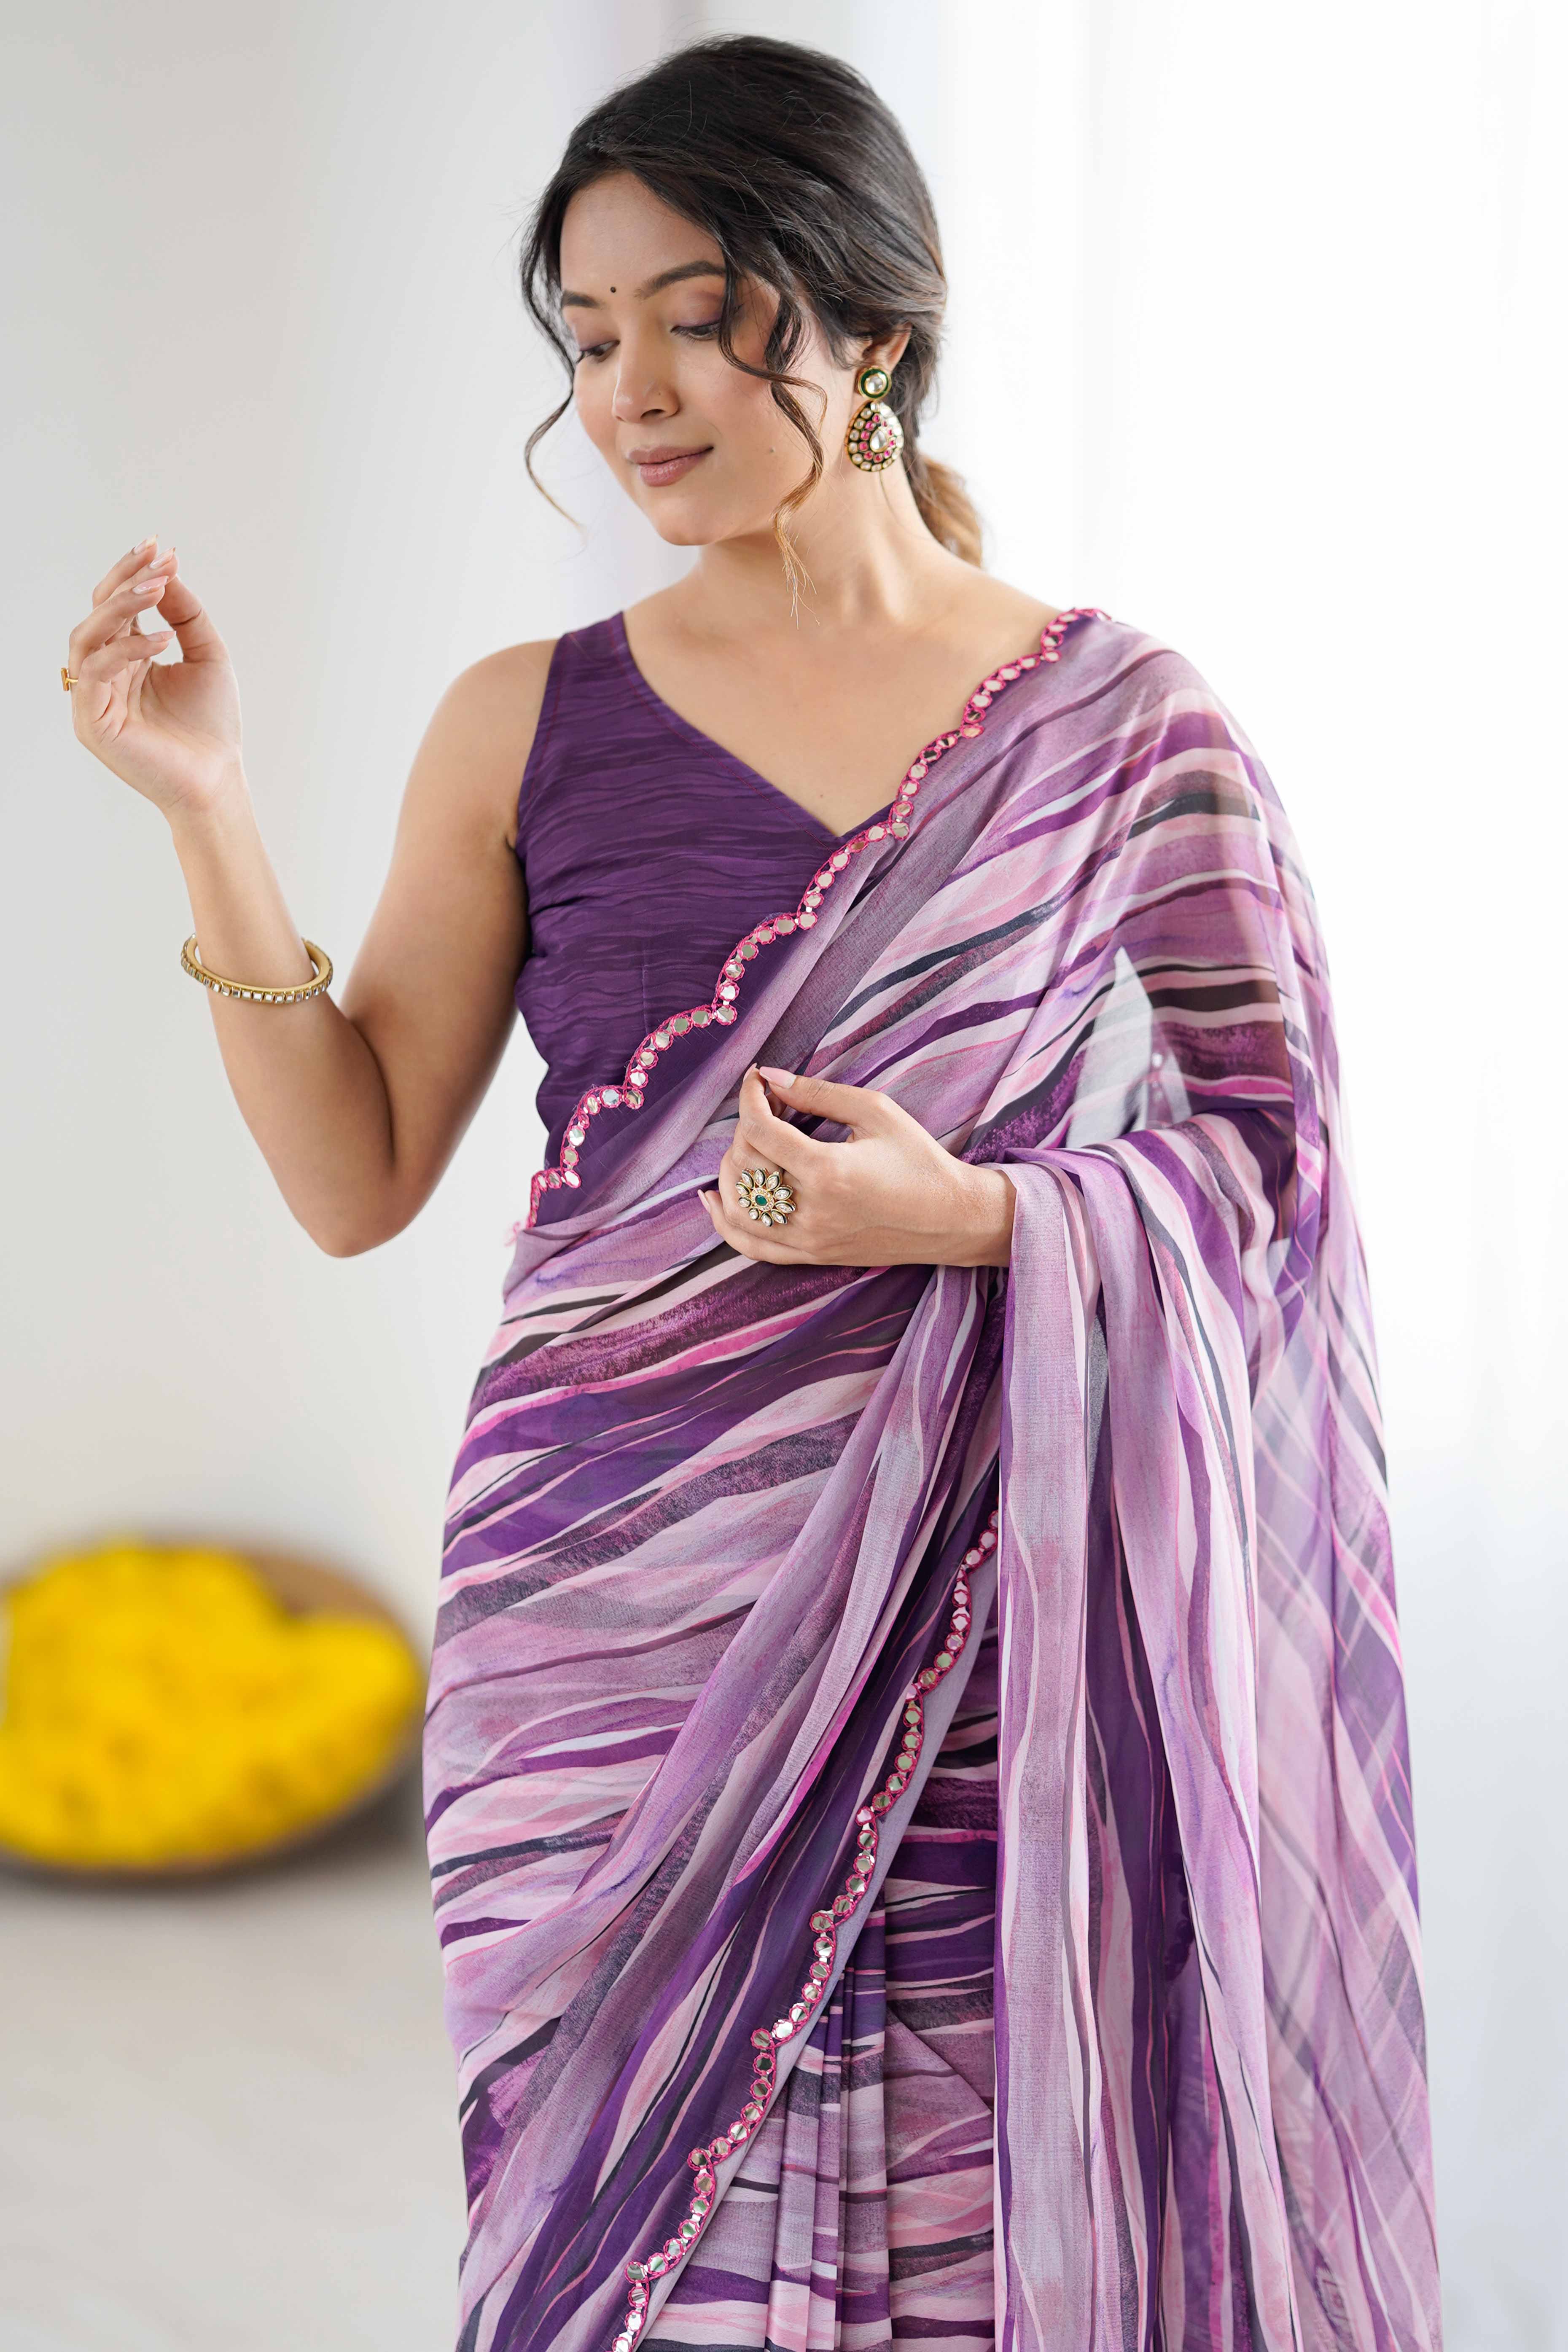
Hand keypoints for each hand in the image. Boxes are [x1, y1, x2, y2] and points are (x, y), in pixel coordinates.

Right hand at [66, 538, 244, 821]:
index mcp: (126, 659)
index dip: (134, 573)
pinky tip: (163, 639)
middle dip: (126, 580)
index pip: (117, 605)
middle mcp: (104, 674)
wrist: (217, 781)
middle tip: (157, 559)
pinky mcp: (92, 721)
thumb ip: (186, 615)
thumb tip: (166, 573)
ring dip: (121, 605)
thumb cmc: (212, 727)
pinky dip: (126, 648)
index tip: (161, 547)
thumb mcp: (206, 656)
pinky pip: (95, 670)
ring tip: (157, 587)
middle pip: (97, 612)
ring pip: (88, 635)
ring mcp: (93, 698)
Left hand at [700, 1067, 1014, 1268]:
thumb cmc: (919, 1159)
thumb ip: (818, 1093)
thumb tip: (769, 1076)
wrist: (951, 1217)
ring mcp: (808, 1239)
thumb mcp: (875, 1111)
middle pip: (745, 1164)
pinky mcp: (811, 1256)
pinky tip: (713, 1199)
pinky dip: (725, 1222)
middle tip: (767, 1108)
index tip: (755, 1080)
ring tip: (745, 1146)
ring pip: (738, 1207)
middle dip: (745, 1128)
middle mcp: (811, 1210)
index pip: (759, 1130)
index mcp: (827, 1170)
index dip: (749, 1097)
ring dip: (730, 1171)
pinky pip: (750, 1246)